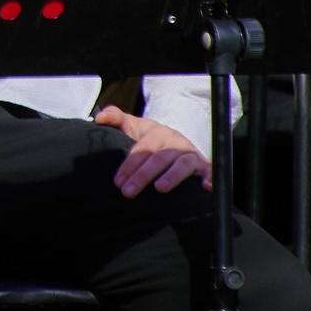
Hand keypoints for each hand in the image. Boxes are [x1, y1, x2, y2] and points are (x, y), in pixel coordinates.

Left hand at [95, 106, 210, 195]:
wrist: (176, 142)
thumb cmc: (150, 138)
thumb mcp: (134, 126)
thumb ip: (116, 118)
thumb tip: (100, 118)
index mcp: (158, 132)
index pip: (142, 148)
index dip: (129, 164)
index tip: (117, 181)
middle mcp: (175, 142)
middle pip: (159, 158)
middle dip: (142, 175)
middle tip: (128, 192)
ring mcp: (191, 154)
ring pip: (182, 164)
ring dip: (172, 176)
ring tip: (159, 189)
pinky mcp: (205, 167)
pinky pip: (210, 172)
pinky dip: (209, 179)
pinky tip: (205, 188)